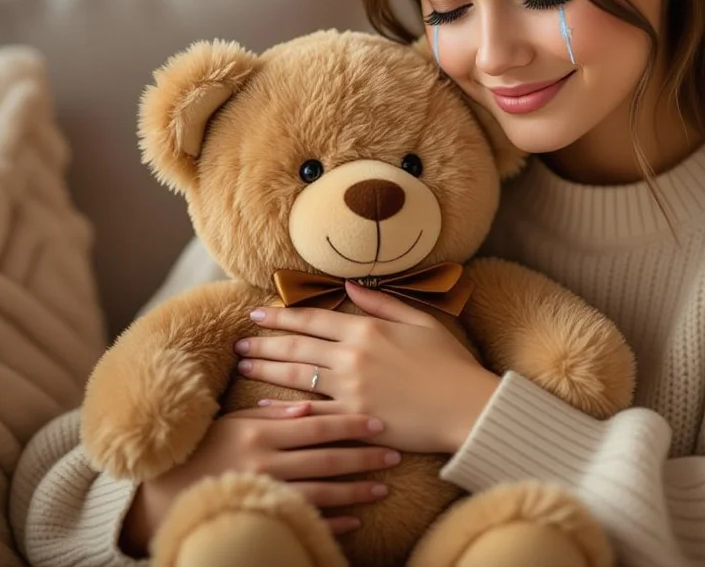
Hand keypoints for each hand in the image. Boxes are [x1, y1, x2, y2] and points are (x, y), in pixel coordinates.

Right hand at [118, 400, 400, 556]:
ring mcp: (265, 493)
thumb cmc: (206, 448)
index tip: (379, 422)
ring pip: (321, 492)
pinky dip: (332, 523)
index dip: (350, 423)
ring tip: (383, 487)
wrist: (167, 491)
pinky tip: (355, 521)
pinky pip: (304, 521)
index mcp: (261, 431)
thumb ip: (272, 412)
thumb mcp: (235, 421)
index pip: (316, 425)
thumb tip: (309, 404)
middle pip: (325, 458)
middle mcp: (265, 462)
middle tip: (394, 453)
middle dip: (363, 457)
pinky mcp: (262, 517)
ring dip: (355, 490)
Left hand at [235, 282, 500, 454]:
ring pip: (297, 375)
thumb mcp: (420, 321)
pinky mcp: (353, 419)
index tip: (257, 311)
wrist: (467, 407)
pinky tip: (264, 404)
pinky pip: (310, 411)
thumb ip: (382, 303)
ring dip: (266, 368)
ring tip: (243, 364)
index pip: (313, 318)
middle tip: (238, 341)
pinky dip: (284, 407)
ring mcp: (351, 389)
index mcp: (367, 329)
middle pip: (297, 345)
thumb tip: (351, 284)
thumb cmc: (450, 364)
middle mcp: (352, 356)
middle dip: (264, 341)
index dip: (281, 314)